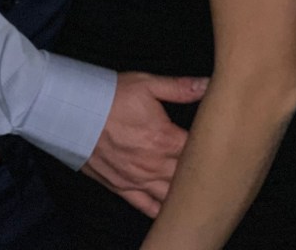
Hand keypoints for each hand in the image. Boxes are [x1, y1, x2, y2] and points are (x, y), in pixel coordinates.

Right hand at [82, 71, 207, 217]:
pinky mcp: (122, 187)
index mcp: (165, 139)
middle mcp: (154, 164)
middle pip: (189, 177)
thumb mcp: (147, 84)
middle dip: (202, 173)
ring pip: (171, 197)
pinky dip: (161, 211)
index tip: (221, 143)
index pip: (200, 151)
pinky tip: (172, 212)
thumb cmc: (110, 96)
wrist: (74, 112)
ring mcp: (138, 179)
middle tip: (214, 167)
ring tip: (198, 191)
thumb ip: (180, 87)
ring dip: (185, 195)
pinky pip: (147, 207)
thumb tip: (207, 84)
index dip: (213, 148)